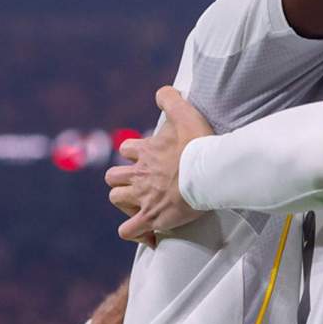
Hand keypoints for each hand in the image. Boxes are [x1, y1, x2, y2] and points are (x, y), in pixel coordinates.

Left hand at [105, 87, 213, 242]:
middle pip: (114, 176)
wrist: (209, 172)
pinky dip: (136, 232)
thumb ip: (171, 99)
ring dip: (126, 203)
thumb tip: (162, 91)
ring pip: (116, 200)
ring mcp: (142, 197)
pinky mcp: (150, 218)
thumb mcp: (186, 113)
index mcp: (146, 152)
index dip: (135, 153)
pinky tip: (150, 232)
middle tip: (144, 184)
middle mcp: (139, 174)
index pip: (127, 149)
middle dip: (124, 180)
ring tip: (144, 205)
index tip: (149, 158)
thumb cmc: (200, 145)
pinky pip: (128, 230)